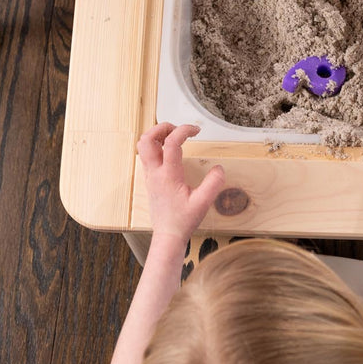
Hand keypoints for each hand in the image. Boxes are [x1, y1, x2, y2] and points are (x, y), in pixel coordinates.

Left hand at [135, 123, 226, 241]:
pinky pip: (147, 155)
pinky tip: (170, 151)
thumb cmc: (183, 221)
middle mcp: (155, 173)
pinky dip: (156, 145)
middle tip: (179, 129)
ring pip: (143, 146)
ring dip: (157, 135)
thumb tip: (219, 168)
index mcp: (168, 176)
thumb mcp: (203, 203)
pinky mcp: (150, 179)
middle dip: (162, 128)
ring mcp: (150, 176)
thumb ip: (213, 183)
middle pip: (147, 139)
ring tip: (175, 137)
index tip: (196, 130)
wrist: (168, 235)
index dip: (184, 130)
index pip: (171, 143)